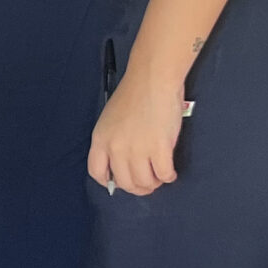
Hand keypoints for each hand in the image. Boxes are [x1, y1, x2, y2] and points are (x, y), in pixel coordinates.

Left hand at [89, 64, 186, 196]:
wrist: (152, 80)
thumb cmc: (134, 95)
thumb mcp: (110, 119)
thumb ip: (112, 140)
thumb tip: (121, 162)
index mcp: (100, 139)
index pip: (97, 172)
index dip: (111, 181)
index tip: (122, 181)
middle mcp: (115, 148)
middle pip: (124, 183)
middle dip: (138, 187)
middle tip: (149, 182)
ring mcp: (137, 149)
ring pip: (145, 182)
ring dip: (154, 183)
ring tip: (160, 176)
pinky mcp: (159, 148)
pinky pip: (164, 175)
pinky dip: (168, 177)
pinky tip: (170, 172)